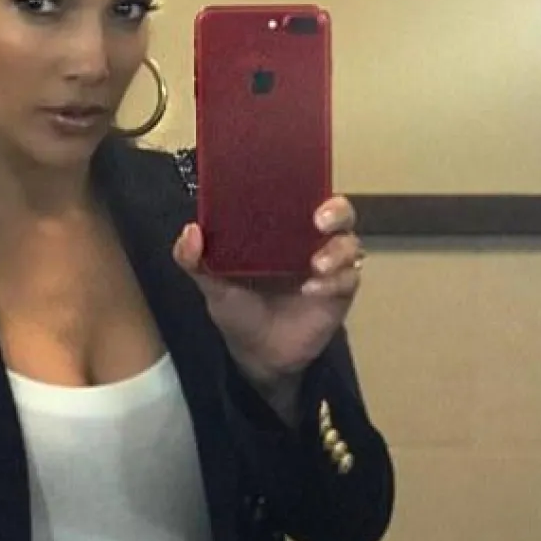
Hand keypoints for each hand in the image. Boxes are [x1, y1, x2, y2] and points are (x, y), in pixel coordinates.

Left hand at [173, 195, 364, 400]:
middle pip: (339, 212)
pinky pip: (349, 279)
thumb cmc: (238, 310)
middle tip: (320, 220)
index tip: (298, 186)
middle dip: (336, 211)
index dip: (306, 185)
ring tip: (315, 265)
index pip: (301, 195)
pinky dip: (334, 281)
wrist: (258, 355)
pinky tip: (311, 290)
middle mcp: (310, 241)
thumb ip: (194, 260)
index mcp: (281, 229)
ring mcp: (328, 265)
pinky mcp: (340, 292)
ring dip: (337, 250)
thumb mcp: (212, 284)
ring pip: (349, 243)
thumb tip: (191, 230)